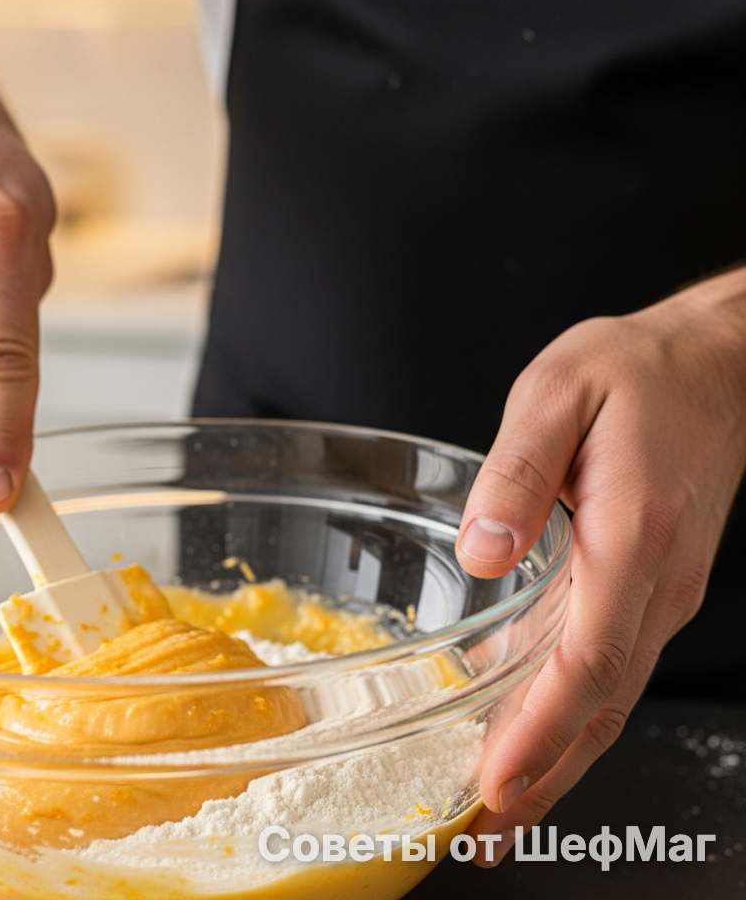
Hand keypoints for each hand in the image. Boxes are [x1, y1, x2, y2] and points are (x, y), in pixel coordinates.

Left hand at [455, 267, 745, 861]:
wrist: (714, 367)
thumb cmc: (636, 374)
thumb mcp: (557, 393)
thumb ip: (518, 472)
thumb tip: (483, 549)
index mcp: (633, 534)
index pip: (588, 656)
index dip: (541, 727)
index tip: (498, 780)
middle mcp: (654, 579)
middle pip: (602, 700)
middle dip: (547, 772)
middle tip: (489, 830)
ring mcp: (657, 589)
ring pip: (610, 694)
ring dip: (559, 756)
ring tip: (503, 808)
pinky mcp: (647, 584)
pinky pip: (608, 662)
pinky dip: (571, 711)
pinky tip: (529, 730)